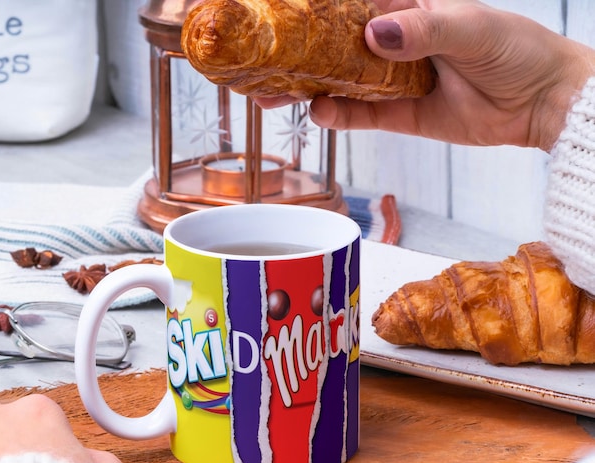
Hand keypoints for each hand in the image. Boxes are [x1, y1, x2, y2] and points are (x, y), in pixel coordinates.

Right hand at [258, 0, 594, 151]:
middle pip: (332, 48)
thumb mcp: (471, 27)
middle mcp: (393, 43)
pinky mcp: (399, 114)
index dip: (310, 12)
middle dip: (295, 56)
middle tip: (258, 64)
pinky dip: (337, 115)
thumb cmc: (515, 49)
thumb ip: (424, 29)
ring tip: (272, 95)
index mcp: (407, 9)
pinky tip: (318, 113)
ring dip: (303, 89)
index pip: (349, 8)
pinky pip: (360, 114)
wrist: (541, 102)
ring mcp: (392, 80)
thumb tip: (376, 34)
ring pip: (337, 83)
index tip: (275, 16)